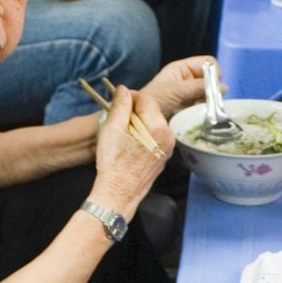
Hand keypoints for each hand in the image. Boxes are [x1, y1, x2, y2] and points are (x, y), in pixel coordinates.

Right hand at [90, 82, 174, 216]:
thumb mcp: (112, 128)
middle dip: (135, 111)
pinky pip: (156, 138)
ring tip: (123, 134)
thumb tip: (124, 89)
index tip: (119, 101)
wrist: (118, 193)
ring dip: (139, 123)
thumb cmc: (113, 162)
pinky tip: (130, 145)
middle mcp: (168, 135)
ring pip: (154, 124)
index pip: (147, 99)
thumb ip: (121, 105)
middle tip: (118, 119)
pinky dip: (144, 136)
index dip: (131, 96)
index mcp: (157, 126)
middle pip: (152, 111)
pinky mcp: (164, 157)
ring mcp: (168, 148)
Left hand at [145, 53, 208, 117]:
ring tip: (203, 108)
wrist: (142, 121)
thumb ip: (198, 87)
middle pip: (212, 78)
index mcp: (182, 69)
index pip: (207, 62)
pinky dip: (208, 109)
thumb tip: (223, 87)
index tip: (213, 84)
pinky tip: (203, 114)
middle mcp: (189, 80)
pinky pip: (207, 105)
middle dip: (213, 88)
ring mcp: (192, 95)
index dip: (213, 71)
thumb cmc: (154, 101)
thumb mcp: (176, 90)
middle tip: (209, 99)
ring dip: (211, 100)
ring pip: (211, 93)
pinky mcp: (193, 109)